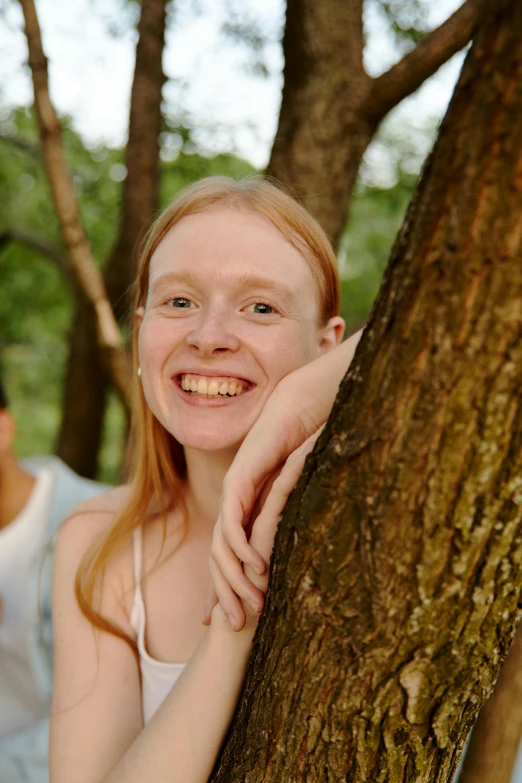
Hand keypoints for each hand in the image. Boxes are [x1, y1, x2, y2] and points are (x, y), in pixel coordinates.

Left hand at [203, 425, 324, 630]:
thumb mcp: (295, 502)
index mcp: (241, 515)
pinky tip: (258, 566)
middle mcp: (230, 508)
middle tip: (236, 628)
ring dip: (233, 579)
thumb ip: (293, 525)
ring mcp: (231, 495)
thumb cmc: (299, 453)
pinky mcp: (239, 481)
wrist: (293, 414)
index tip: (229, 625)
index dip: (224, 592)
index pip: (226, 561)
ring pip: (220, 547)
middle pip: (217, 562)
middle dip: (223, 596)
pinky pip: (234, 521)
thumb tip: (307, 555)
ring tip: (252, 605)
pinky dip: (242, 547)